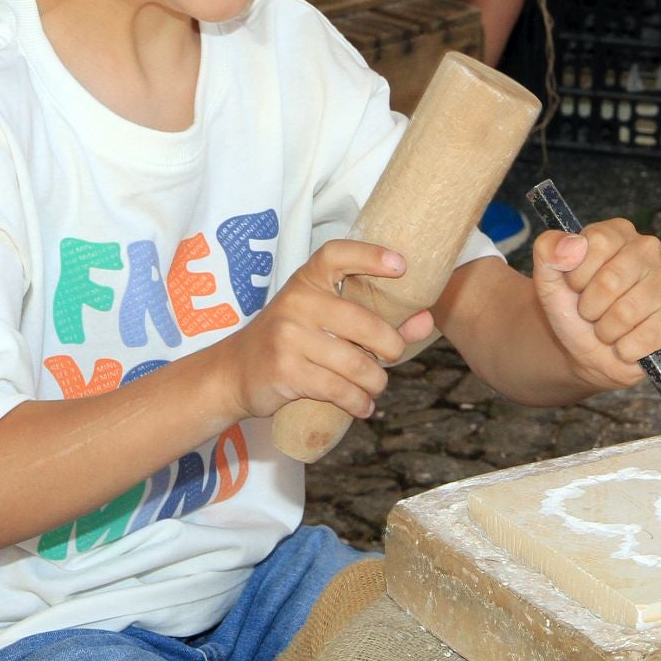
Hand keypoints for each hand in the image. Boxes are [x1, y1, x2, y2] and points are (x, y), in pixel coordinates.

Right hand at [214, 240, 434, 421]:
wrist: (234, 371)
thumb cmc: (291, 341)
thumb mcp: (324, 319)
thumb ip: (375, 317)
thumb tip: (426, 320)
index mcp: (307, 281)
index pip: (337, 255)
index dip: (370, 256)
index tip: (401, 265)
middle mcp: (296, 302)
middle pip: (363, 322)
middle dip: (390, 347)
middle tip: (393, 357)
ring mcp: (288, 337)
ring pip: (355, 363)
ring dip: (376, 382)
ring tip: (375, 386)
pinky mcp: (286, 370)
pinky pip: (338, 389)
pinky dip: (358, 402)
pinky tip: (363, 406)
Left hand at [530, 219, 660, 391]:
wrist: (586, 349)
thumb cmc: (571, 307)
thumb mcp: (547, 277)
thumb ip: (547, 250)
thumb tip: (572, 246)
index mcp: (618, 232)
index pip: (596, 243)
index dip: (577, 274)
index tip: (574, 286)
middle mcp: (648, 249)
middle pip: (611, 281)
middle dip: (589, 307)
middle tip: (590, 312)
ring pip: (626, 313)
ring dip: (605, 331)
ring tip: (606, 328)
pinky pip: (646, 337)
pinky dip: (626, 349)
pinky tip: (625, 343)